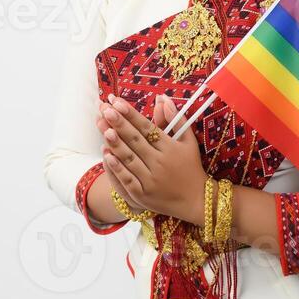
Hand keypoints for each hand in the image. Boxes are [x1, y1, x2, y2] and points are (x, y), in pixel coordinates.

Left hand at [97, 93, 206, 224]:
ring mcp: (150, 180)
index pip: (147, 127)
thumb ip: (176, 119)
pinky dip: (116, 168)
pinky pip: (127, 179)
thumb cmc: (191, 167)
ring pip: (129, 158)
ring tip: (102, 126)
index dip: (131, 114)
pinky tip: (106, 155)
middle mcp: (160, 162)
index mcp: (170, 148)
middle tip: (105, 108)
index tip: (117, 102)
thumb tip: (162, 97)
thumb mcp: (188, 141)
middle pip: (135, 140)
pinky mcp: (142, 195)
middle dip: (118, 123)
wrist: (196, 201)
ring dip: (114, 142)